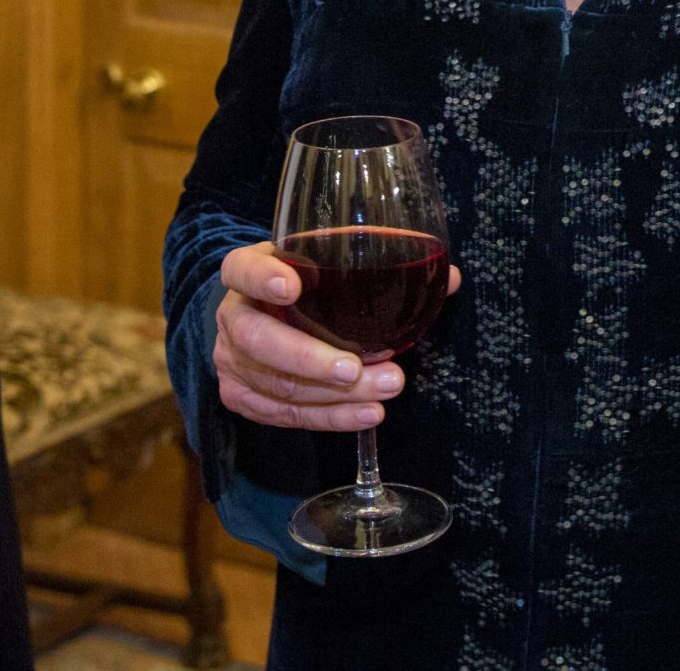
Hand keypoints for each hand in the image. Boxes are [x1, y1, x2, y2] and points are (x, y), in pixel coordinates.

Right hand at [214, 240, 461, 431]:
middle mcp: (232, 315)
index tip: (292, 285)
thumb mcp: (328, 262)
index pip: (240, 269)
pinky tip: (364, 414)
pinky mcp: (240, 396)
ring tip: (383, 391)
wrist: (263, 314)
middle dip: (309, 357)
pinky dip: (326, 417)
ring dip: (331, 395)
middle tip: (354, 368)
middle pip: (259, 339)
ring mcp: (230, 360)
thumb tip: (448, 277)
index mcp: (247, 271)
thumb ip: (381, 264)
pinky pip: (282, 414)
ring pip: (276, 384)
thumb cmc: (307, 283)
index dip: (262, 277)